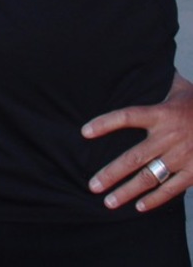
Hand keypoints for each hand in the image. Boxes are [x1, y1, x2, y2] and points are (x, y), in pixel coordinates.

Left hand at [83, 71, 192, 210]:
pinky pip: (172, 188)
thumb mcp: (180, 88)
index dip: (105, 123)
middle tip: (92, 185)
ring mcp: (182, 157)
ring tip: (108, 202)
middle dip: (111, 173)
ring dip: (127, 191)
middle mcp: (170, 137)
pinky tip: (139, 206)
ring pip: (149, 177)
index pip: (128, 116)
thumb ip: (158, 80)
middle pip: (134, 157)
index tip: (84, 132)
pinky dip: (155, 199)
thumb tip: (138, 59)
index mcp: (162, 114)